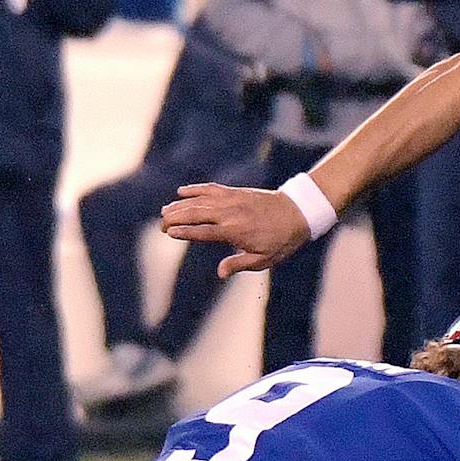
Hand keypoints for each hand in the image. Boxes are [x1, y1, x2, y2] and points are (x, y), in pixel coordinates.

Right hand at [159, 183, 309, 277]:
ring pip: (199, 200)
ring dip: (180, 204)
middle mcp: (230, 213)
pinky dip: (195, 189)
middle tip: (161, 226)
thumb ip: (240, 264)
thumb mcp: (264, 259)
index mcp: (234, 231)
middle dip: (174, 218)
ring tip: (165, 211)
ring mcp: (232, 200)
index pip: (203, 231)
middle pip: (195, 213)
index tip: (169, 233)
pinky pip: (211, 188)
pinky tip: (181, 192)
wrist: (298, 213)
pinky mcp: (235, 192)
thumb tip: (220, 272)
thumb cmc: (281, 240)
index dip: (184, 232)